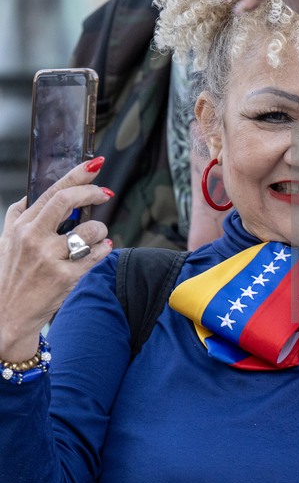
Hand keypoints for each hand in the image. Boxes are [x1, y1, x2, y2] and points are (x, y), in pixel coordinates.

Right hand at [0, 160, 112, 360]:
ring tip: (97, 237)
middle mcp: (34, 239)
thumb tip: (28, 197)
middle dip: (92, 192)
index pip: (52, 191)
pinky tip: (101, 250)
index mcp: (22, 226)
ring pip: (90, 231)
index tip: (95, 165)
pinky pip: (96, 255)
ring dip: (101, 230)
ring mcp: (50, 259)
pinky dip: (104, 250)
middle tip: (105, 193)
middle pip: (68, 201)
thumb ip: (16, 217)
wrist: (7, 317)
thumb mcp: (4, 243)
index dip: (77, 175)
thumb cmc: (9, 279)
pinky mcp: (65, 278)